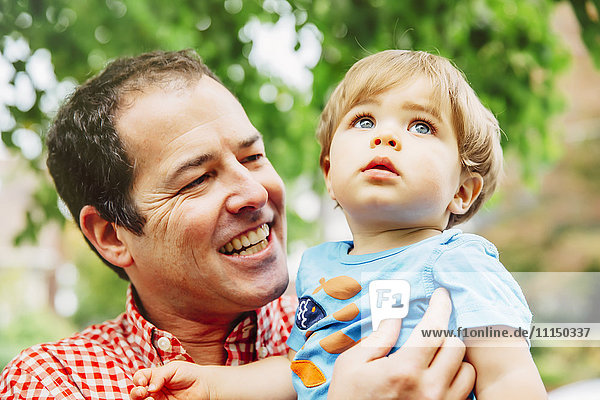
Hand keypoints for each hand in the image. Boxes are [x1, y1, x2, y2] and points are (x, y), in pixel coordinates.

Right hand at [130, 361, 211, 399]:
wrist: (205, 385)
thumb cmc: (190, 374)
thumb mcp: (174, 369)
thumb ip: (160, 376)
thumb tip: (150, 387)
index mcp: (155, 376)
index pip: (140, 377)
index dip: (138, 379)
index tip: (143, 381)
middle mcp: (154, 389)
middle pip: (137, 392)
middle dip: (136, 392)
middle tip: (143, 392)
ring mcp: (160, 399)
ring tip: (149, 398)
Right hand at [328, 288, 474, 399]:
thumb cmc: (349, 398)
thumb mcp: (352, 364)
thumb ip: (377, 337)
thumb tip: (395, 315)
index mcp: (404, 370)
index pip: (434, 328)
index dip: (441, 305)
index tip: (441, 294)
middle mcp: (429, 389)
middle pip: (456, 346)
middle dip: (444, 332)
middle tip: (430, 330)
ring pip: (467, 371)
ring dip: (454, 358)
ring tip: (434, 356)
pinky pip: (465, 393)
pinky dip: (456, 379)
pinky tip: (438, 375)